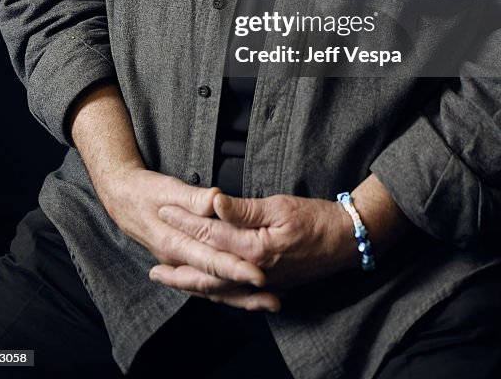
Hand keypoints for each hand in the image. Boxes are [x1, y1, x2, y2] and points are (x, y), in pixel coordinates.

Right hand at [102, 165, 278, 309]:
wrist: (122, 198)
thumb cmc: (145, 191)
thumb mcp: (167, 188)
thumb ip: (193, 198)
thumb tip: (215, 199)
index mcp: (173, 243)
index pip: (210, 260)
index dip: (235, 268)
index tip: (259, 275)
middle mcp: (177, 260)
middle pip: (215, 282)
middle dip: (245, 291)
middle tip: (275, 298)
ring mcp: (180, 265)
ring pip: (213, 289)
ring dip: (242, 298)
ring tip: (271, 303)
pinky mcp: (184, 263)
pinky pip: (208, 285)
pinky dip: (229, 292)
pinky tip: (249, 296)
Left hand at [150, 192, 354, 300]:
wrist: (348, 240)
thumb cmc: (316, 218)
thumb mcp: (279, 206)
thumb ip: (243, 209)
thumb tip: (213, 203)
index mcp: (254, 250)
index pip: (209, 235)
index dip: (184, 221)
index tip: (163, 209)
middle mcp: (254, 273)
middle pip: (207, 272)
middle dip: (178, 268)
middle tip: (152, 268)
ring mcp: (262, 283)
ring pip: (219, 290)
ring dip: (192, 287)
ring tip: (170, 283)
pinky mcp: (270, 286)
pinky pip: (235, 296)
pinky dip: (216, 294)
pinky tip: (206, 292)